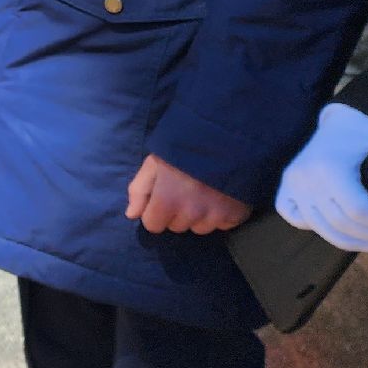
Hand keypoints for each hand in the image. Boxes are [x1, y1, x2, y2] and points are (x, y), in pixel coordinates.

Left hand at [126, 154, 250, 233]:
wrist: (226, 139)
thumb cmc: (183, 149)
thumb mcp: (154, 163)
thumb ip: (139, 190)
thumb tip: (132, 215)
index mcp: (167, 200)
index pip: (153, 225)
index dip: (154, 212)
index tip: (162, 198)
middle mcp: (191, 213)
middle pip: (176, 227)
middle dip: (176, 213)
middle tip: (184, 191)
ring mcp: (215, 216)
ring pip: (199, 228)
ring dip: (198, 217)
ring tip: (202, 193)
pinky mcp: (235, 215)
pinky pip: (221, 225)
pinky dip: (219, 216)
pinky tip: (219, 197)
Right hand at [276, 104, 367, 252]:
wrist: (338, 120)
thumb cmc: (363, 133)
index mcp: (331, 167)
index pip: (359, 210)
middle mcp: (307, 178)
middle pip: (342, 223)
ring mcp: (293, 185)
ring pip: (322, 228)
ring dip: (352, 241)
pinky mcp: (285, 188)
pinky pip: (294, 218)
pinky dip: (315, 229)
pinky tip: (338, 230)